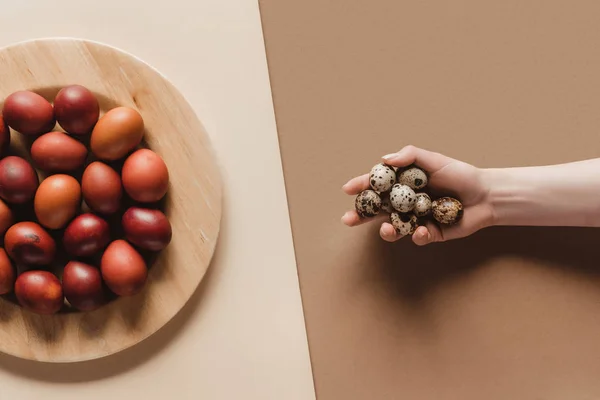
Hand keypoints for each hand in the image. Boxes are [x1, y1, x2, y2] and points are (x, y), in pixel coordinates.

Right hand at [341, 145, 494, 244]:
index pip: (378, 185)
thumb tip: (385, 159)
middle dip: (361, 215)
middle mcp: (406, 202)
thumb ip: (409, 156)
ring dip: (386, 231)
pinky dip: (418, 234)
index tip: (347, 188)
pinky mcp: (430, 233)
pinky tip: (424, 229)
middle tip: (348, 219)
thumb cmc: (460, 174)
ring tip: (386, 229)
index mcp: (404, 184)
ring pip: (393, 228)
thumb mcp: (434, 160)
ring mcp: (417, 219)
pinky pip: (418, 237)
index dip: (362, 186)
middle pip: (378, 210)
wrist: (486, 195)